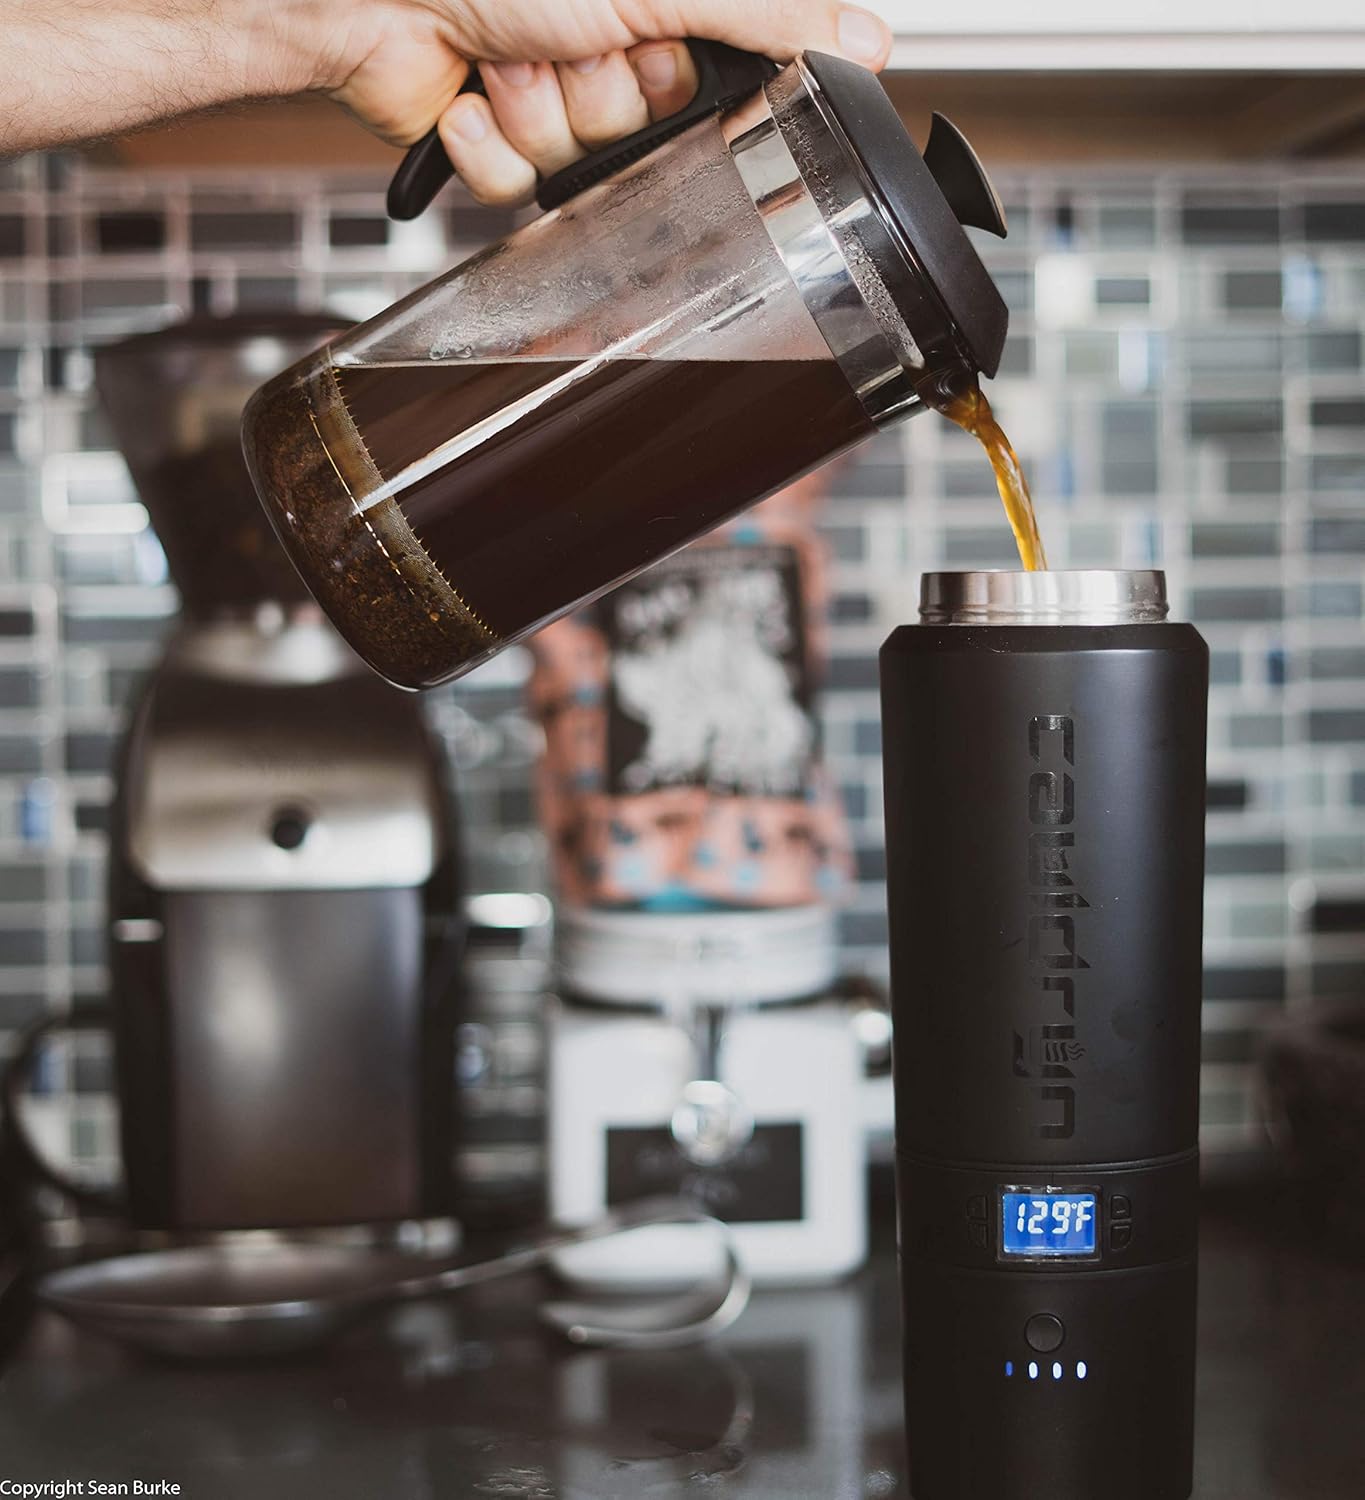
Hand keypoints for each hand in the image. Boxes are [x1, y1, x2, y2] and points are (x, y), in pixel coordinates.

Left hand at [318, 1, 893, 205]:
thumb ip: (765, 17)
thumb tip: (867, 41)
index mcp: (657, 6)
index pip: (722, 82)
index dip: (690, 85)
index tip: (663, 52)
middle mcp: (607, 44)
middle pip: (654, 131)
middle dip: (606, 95)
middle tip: (572, 44)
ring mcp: (549, 93)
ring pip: (582, 164)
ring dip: (541, 115)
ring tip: (508, 58)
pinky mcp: (494, 140)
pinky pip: (520, 189)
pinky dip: (489, 148)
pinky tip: (469, 96)